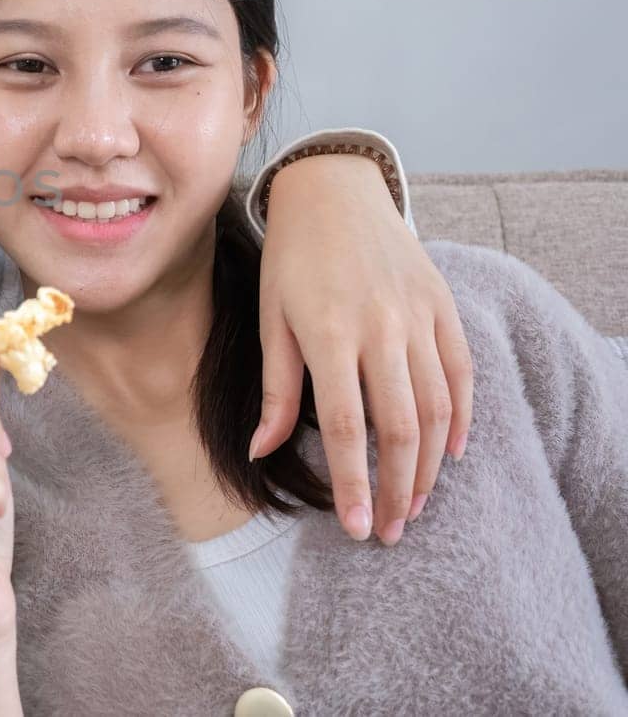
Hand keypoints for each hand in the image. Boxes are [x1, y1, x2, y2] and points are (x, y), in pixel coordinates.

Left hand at [255, 153, 472, 546]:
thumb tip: (263, 451)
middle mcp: (381, 328)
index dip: (354, 482)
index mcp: (330, 333)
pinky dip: (462, 417)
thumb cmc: (291, 260)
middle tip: (391, 531)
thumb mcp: (270, 319)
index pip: (348, 427)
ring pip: (438, 408)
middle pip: (401, 427)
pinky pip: (462, 373)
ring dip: (430, 465)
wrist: (334, 192)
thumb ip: (276, 389)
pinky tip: (452, 453)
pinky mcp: (443, 306)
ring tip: (415, 504)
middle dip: (397, 488)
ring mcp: (418, 317)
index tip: (358, 527)